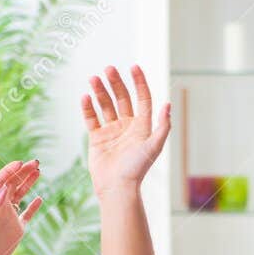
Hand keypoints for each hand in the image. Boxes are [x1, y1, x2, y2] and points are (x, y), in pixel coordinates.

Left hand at [0, 159, 42, 254]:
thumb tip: (5, 188)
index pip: (1, 180)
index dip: (10, 170)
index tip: (21, 162)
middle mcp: (1, 206)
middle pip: (13, 183)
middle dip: (24, 172)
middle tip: (36, 162)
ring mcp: (10, 217)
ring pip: (21, 194)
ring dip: (29, 183)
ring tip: (38, 172)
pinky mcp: (17, 229)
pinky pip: (27, 214)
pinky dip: (34, 206)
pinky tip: (40, 198)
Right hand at [81, 65, 171, 197]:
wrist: (117, 187)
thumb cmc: (137, 169)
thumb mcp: (154, 146)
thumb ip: (162, 125)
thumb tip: (168, 104)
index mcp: (143, 126)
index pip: (142, 98)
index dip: (139, 82)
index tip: (133, 67)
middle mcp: (128, 126)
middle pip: (122, 98)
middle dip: (116, 83)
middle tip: (108, 69)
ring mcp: (112, 131)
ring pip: (105, 105)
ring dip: (100, 91)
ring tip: (93, 79)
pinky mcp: (97, 138)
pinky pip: (92, 118)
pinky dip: (88, 107)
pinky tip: (85, 96)